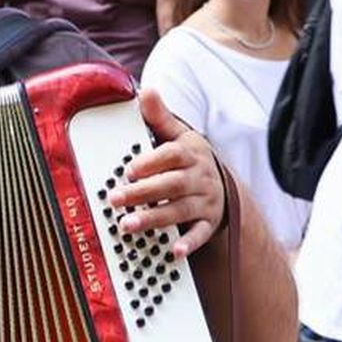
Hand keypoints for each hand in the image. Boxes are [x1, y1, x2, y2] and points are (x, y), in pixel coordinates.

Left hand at [108, 87, 225, 257]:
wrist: (225, 186)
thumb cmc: (192, 160)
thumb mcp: (180, 136)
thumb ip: (160, 117)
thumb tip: (146, 90)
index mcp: (190, 154)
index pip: (172, 156)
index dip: (150, 162)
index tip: (128, 170)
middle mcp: (199, 178)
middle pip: (171, 185)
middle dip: (143, 192)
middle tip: (115, 199)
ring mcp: (205, 201)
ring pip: (180, 210)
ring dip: (155, 218)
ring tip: (128, 225)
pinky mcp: (209, 222)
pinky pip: (201, 233)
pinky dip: (190, 242)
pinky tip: (175, 251)